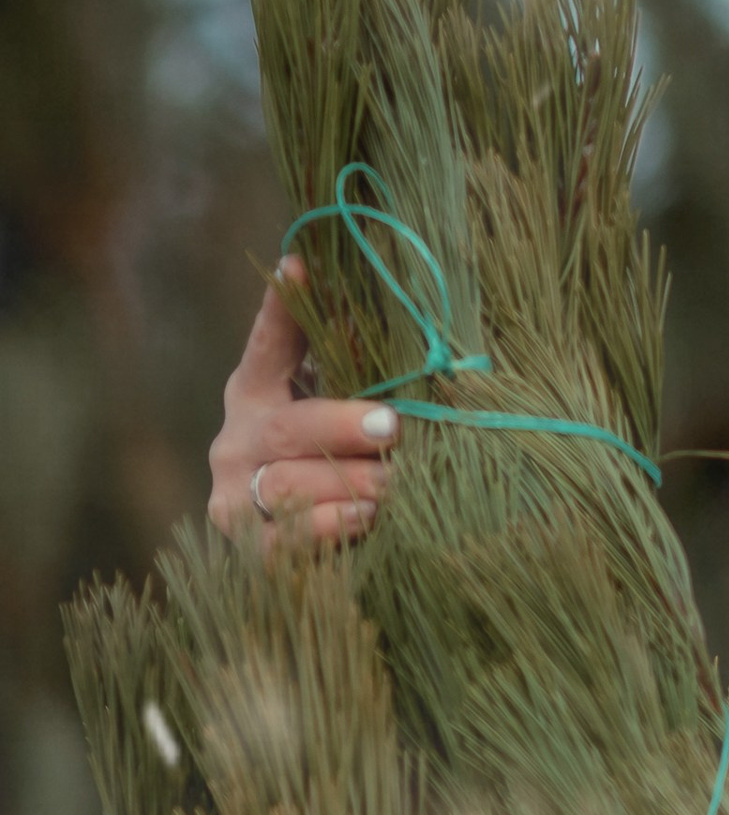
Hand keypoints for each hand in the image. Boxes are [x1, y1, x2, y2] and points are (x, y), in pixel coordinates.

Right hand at [209, 260, 396, 544]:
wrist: (294, 540)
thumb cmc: (333, 459)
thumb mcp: (334, 405)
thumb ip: (353, 369)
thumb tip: (407, 315)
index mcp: (256, 392)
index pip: (268, 343)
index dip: (283, 308)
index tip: (300, 266)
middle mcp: (237, 441)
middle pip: (288, 428)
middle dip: (342, 425)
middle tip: (393, 425)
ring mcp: (235, 495)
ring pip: (288, 485)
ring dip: (349, 481)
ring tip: (392, 482)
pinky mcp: (247, 548)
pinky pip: (285, 540)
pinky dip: (329, 528)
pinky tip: (365, 517)